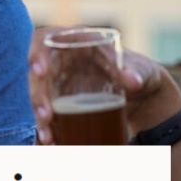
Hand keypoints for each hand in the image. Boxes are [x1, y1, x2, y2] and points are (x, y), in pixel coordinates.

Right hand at [29, 28, 180, 143]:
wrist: (143, 95)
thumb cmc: (140, 72)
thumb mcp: (142, 70)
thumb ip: (137, 72)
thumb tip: (132, 81)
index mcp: (76, 42)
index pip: (45, 40)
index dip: (38, 54)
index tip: (41, 71)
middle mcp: (62, 61)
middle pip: (37, 73)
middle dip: (38, 94)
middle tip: (46, 114)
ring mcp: (59, 82)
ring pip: (39, 94)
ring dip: (39, 115)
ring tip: (48, 135)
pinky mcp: (61, 102)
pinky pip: (47, 112)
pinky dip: (47, 127)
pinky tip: (50, 141)